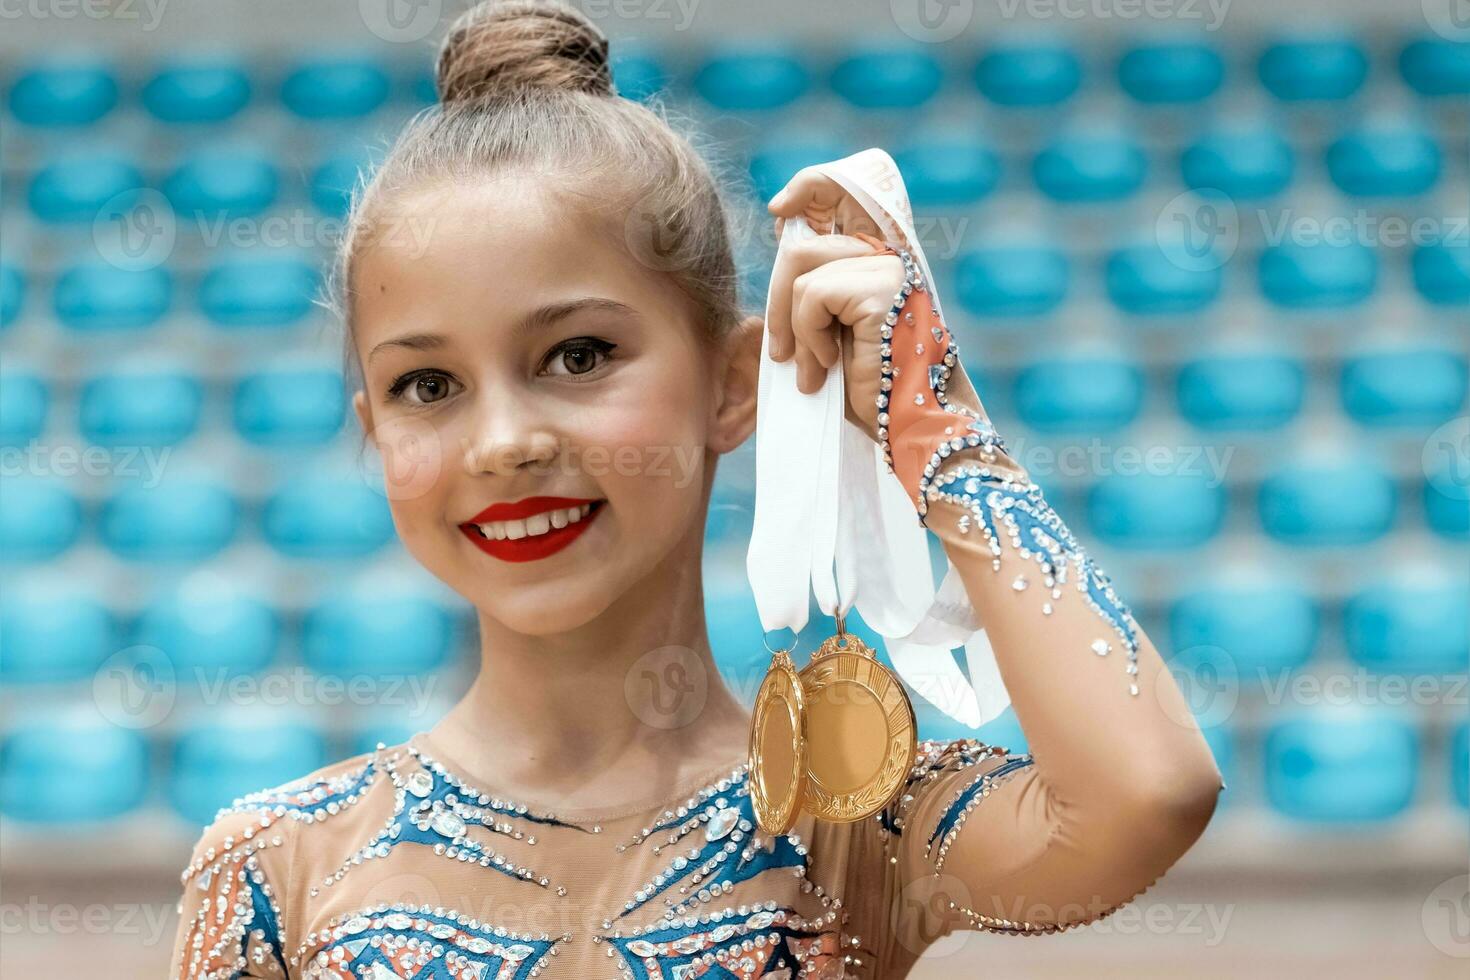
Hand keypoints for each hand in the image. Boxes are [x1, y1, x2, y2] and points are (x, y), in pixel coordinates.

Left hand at [765, 168, 904, 443]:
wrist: (907, 428)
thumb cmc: (869, 391)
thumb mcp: (830, 333)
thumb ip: (811, 294)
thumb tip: (781, 244)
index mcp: (880, 262)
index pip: (844, 195)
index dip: (810, 186)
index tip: (779, 209)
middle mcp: (889, 256)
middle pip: (803, 246)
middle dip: (779, 301)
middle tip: (782, 353)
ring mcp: (888, 267)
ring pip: (802, 272)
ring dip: (795, 329)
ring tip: (813, 369)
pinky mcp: (882, 286)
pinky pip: (813, 295)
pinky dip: (810, 335)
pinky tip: (831, 364)